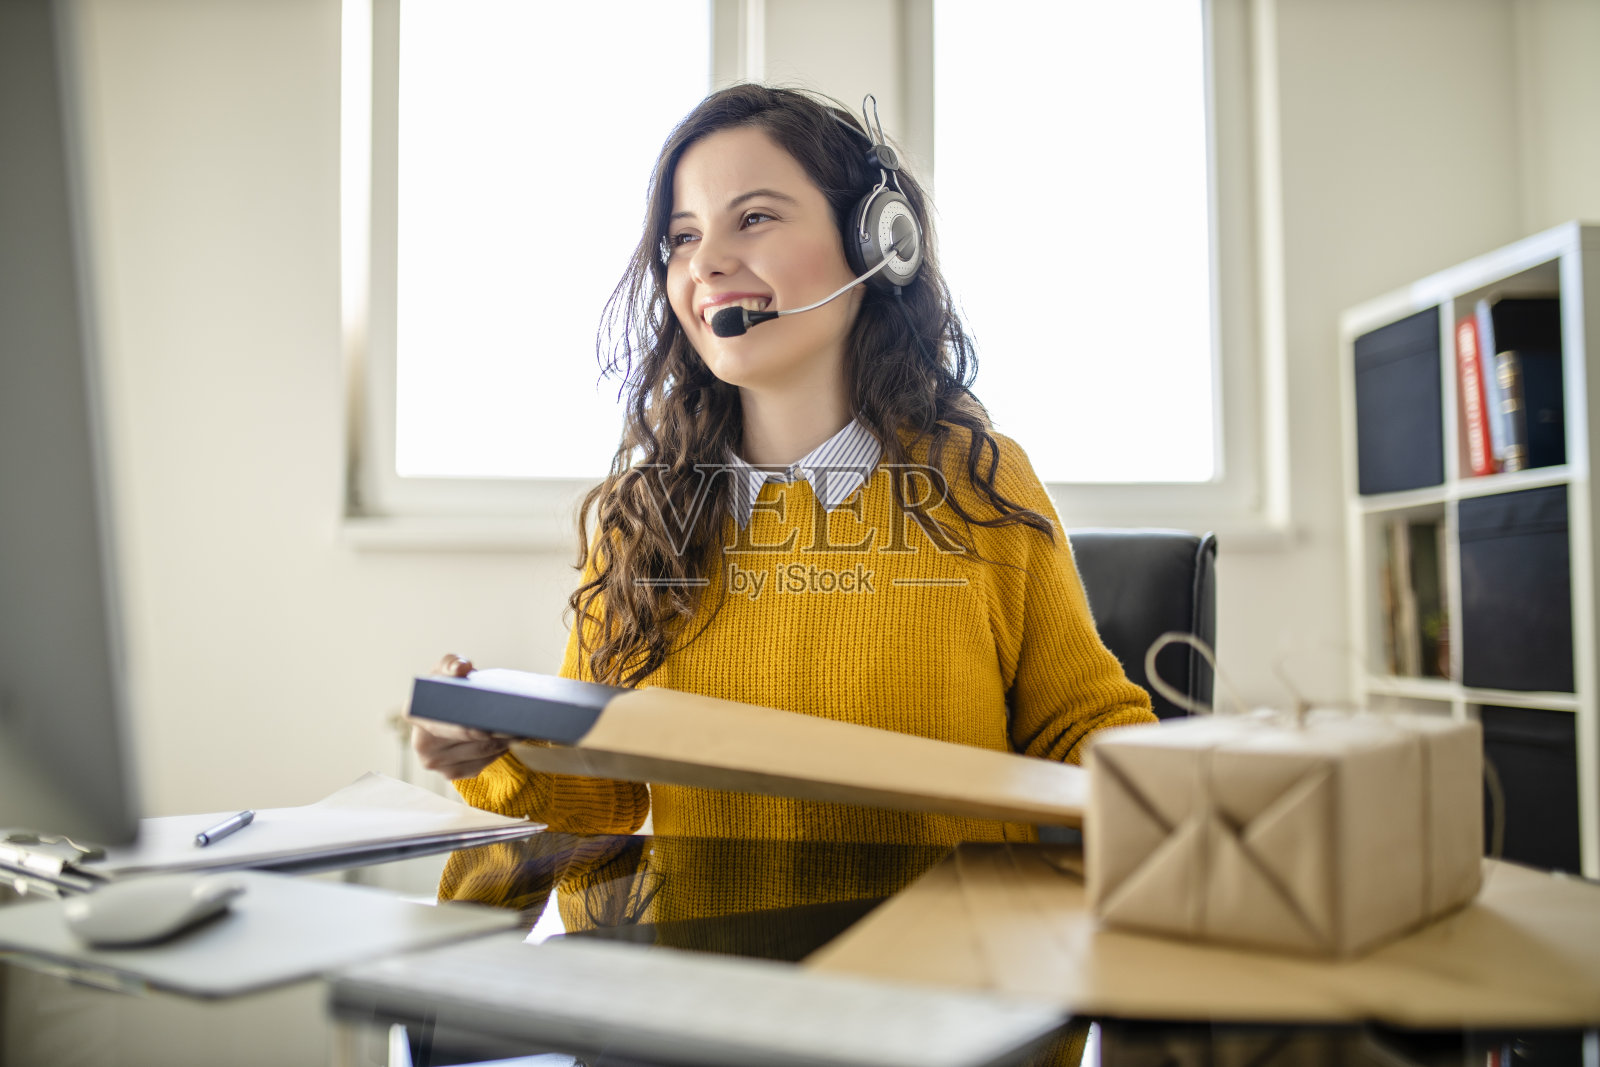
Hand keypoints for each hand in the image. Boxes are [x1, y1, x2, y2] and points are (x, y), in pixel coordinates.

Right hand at [409, 654, 511, 780]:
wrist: (450, 712)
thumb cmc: (450, 687)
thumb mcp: (448, 669)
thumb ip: (452, 663)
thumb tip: (461, 668)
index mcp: (415, 714)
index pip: (441, 723)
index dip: (464, 726)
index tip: (487, 726)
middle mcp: (420, 743)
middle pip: (468, 739)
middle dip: (496, 731)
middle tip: (521, 723)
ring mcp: (435, 762)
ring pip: (480, 752)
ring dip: (504, 741)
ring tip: (523, 727)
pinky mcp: (451, 773)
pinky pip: (483, 764)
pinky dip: (499, 752)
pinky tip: (510, 740)